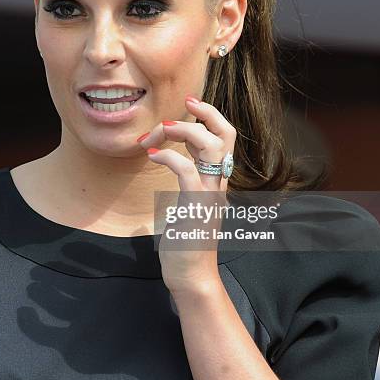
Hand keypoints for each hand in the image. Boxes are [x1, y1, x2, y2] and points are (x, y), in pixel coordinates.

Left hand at [135, 95, 236, 294]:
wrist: (192, 277)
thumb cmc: (186, 243)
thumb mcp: (188, 205)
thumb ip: (187, 184)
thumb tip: (169, 166)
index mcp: (217, 181)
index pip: (224, 139)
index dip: (211, 117)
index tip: (191, 105)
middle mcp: (218, 184)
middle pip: (226, 136)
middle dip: (207, 112)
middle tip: (186, 102)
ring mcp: (209, 194)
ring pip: (211, 147)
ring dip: (184, 131)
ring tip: (160, 133)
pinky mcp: (195, 206)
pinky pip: (186, 170)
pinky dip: (168, 157)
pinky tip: (152, 156)